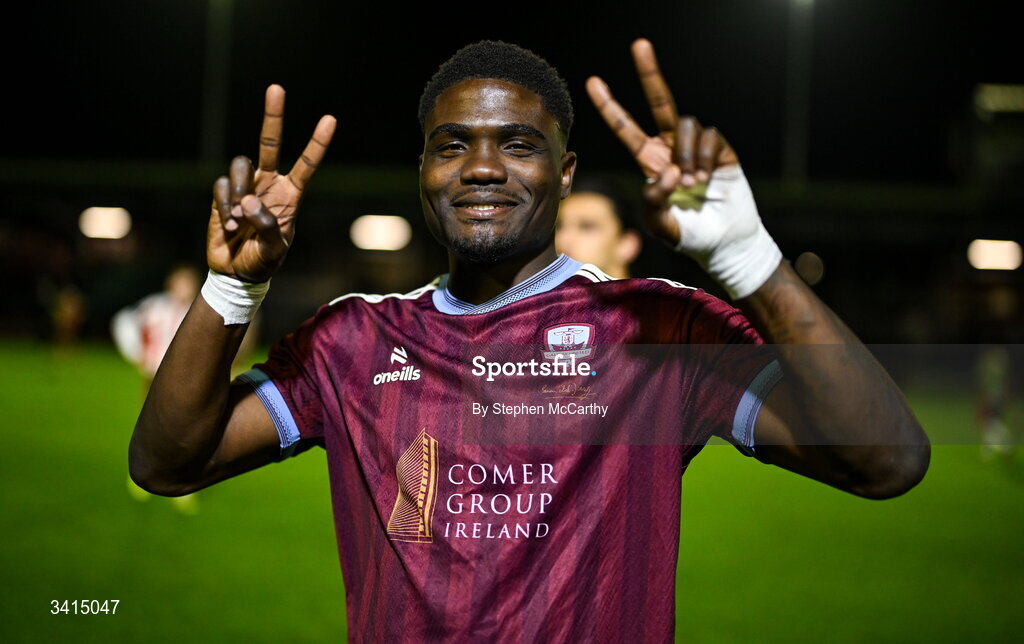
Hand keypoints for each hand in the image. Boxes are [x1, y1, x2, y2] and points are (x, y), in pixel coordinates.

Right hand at [207, 85, 336, 282]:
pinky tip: (228, 225)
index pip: (307, 165)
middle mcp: (269, 184)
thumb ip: (267, 226)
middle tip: (276, 88)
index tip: (330, 119)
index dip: (317, 143)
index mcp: (290, 196)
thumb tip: (248, 200)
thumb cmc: (262, 262)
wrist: (236, 273)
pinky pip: (221, 186)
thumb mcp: (273, 250)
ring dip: (237, 191)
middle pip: (270, 143)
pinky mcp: (223, 194)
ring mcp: (245, 187)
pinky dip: (224, 204)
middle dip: (273, 116)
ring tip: (237, 219)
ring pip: (240, 166)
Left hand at [587, 39, 779, 299]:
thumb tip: (669, 169)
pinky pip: (708, 136)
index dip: (610, 107)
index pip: (626, 128)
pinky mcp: (721, 149)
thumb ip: (654, 200)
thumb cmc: (689, 235)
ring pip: (684, 125)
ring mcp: (696, 147)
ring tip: (692, 182)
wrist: (725, 243)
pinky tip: (706, 178)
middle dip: (649, 73)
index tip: (592, 82)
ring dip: (686, 153)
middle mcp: (672, 148)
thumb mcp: (660, 223)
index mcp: (651, 162)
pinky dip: (704, 157)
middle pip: (659, 102)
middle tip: (639, 44)